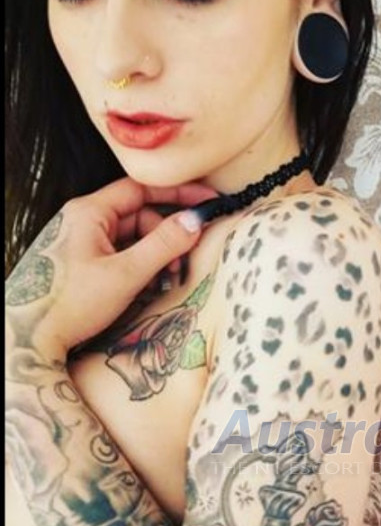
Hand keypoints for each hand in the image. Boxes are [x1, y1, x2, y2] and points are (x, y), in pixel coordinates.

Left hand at [4, 178, 217, 359]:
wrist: (29, 335)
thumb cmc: (69, 302)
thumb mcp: (125, 274)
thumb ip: (163, 245)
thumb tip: (195, 220)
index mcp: (89, 212)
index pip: (141, 189)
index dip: (178, 194)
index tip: (206, 201)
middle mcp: (83, 220)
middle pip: (140, 217)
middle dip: (166, 238)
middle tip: (183, 264)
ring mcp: (82, 242)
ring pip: (132, 239)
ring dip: (155, 257)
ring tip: (165, 282)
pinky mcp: (82, 262)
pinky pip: (120, 255)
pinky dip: (139, 268)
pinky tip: (147, 287)